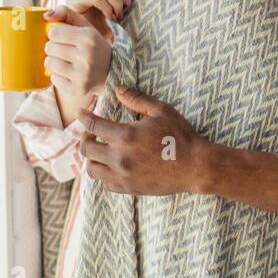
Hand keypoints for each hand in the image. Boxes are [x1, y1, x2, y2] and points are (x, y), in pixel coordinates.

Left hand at [43, 5, 111, 117]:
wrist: (112, 73)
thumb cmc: (94, 46)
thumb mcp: (86, 27)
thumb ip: (67, 13)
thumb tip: (46, 14)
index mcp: (89, 38)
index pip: (54, 32)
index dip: (55, 34)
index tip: (62, 37)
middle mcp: (86, 56)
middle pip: (49, 47)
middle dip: (53, 47)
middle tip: (64, 50)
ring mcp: (82, 75)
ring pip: (49, 63)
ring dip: (53, 61)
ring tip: (65, 61)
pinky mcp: (77, 89)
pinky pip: (53, 78)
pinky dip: (58, 75)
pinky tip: (69, 73)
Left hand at [78, 85, 206, 195]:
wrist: (195, 167)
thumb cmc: (180, 136)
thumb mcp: (161, 111)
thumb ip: (137, 99)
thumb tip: (118, 89)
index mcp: (125, 136)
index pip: (93, 126)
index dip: (84, 117)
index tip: (81, 113)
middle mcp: (119, 158)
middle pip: (87, 149)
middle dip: (84, 138)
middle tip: (90, 133)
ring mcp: (123, 176)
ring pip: (92, 170)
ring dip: (90, 158)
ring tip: (97, 151)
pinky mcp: (129, 188)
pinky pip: (105, 184)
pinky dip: (103, 174)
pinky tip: (110, 166)